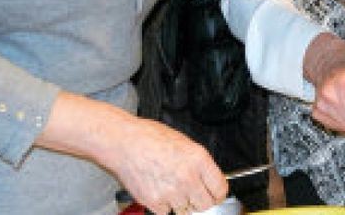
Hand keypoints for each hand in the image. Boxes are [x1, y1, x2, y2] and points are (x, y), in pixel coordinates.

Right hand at [37, 93, 226, 214]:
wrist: (124, 142)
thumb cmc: (150, 137)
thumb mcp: (184, 143)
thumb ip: (199, 163)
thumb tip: (209, 178)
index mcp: (198, 159)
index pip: (220, 189)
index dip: (218, 193)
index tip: (215, 194)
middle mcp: (187, 177)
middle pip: (205, 205)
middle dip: (200, 200)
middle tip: (192, 193)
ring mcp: (171, 192)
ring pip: (185, 210)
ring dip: (180, 202)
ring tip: (169, 185)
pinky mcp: (154, 202)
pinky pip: (166, 212)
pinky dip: (163, 205)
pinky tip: (157, 188)